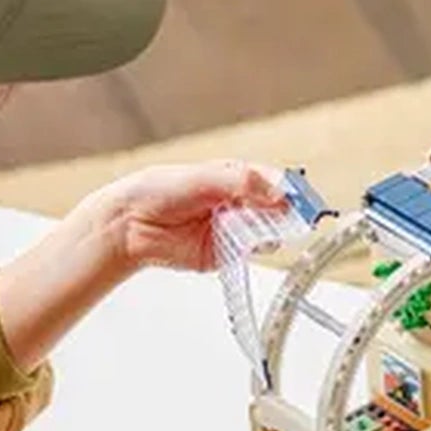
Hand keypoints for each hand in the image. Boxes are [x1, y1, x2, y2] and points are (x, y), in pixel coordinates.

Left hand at [82, 162, 287, 276]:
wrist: (131, 224)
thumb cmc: (160, 191)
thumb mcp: (203, 178)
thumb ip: (240, 182)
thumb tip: (277, 192)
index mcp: (236, 177)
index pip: (275, 181)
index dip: (290, 189)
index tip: (299, 197)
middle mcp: (239, 203)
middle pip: (278, 208)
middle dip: (286, 211)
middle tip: (288, 214)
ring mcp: (235, 229)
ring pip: (269, 231)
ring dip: (270, 230)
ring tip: (260, 226)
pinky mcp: (227, 253)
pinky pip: (251, 252)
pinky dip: (255, 248)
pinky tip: (247, 242)